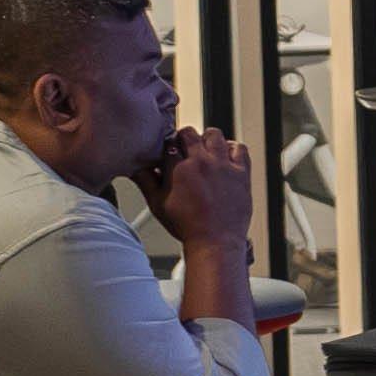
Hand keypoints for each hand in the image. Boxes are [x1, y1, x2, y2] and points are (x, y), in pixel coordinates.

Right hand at [151, 127, 257, 251]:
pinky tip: (225, 157)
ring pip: (214, 135)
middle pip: (189, 133)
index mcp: (178, 169)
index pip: (168, 142)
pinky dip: (232, 148)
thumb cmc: (186, 226)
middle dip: (183, 139)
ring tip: (204, 152)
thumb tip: (134, 166)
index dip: (167, 146)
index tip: (169, 152)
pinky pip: (240, 148)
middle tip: (184, 151)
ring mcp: (223, 166)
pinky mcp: (241, 173)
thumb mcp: (157, 203)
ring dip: (207, 139)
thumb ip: (145, 181)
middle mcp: (201, 162)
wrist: (215, 242)